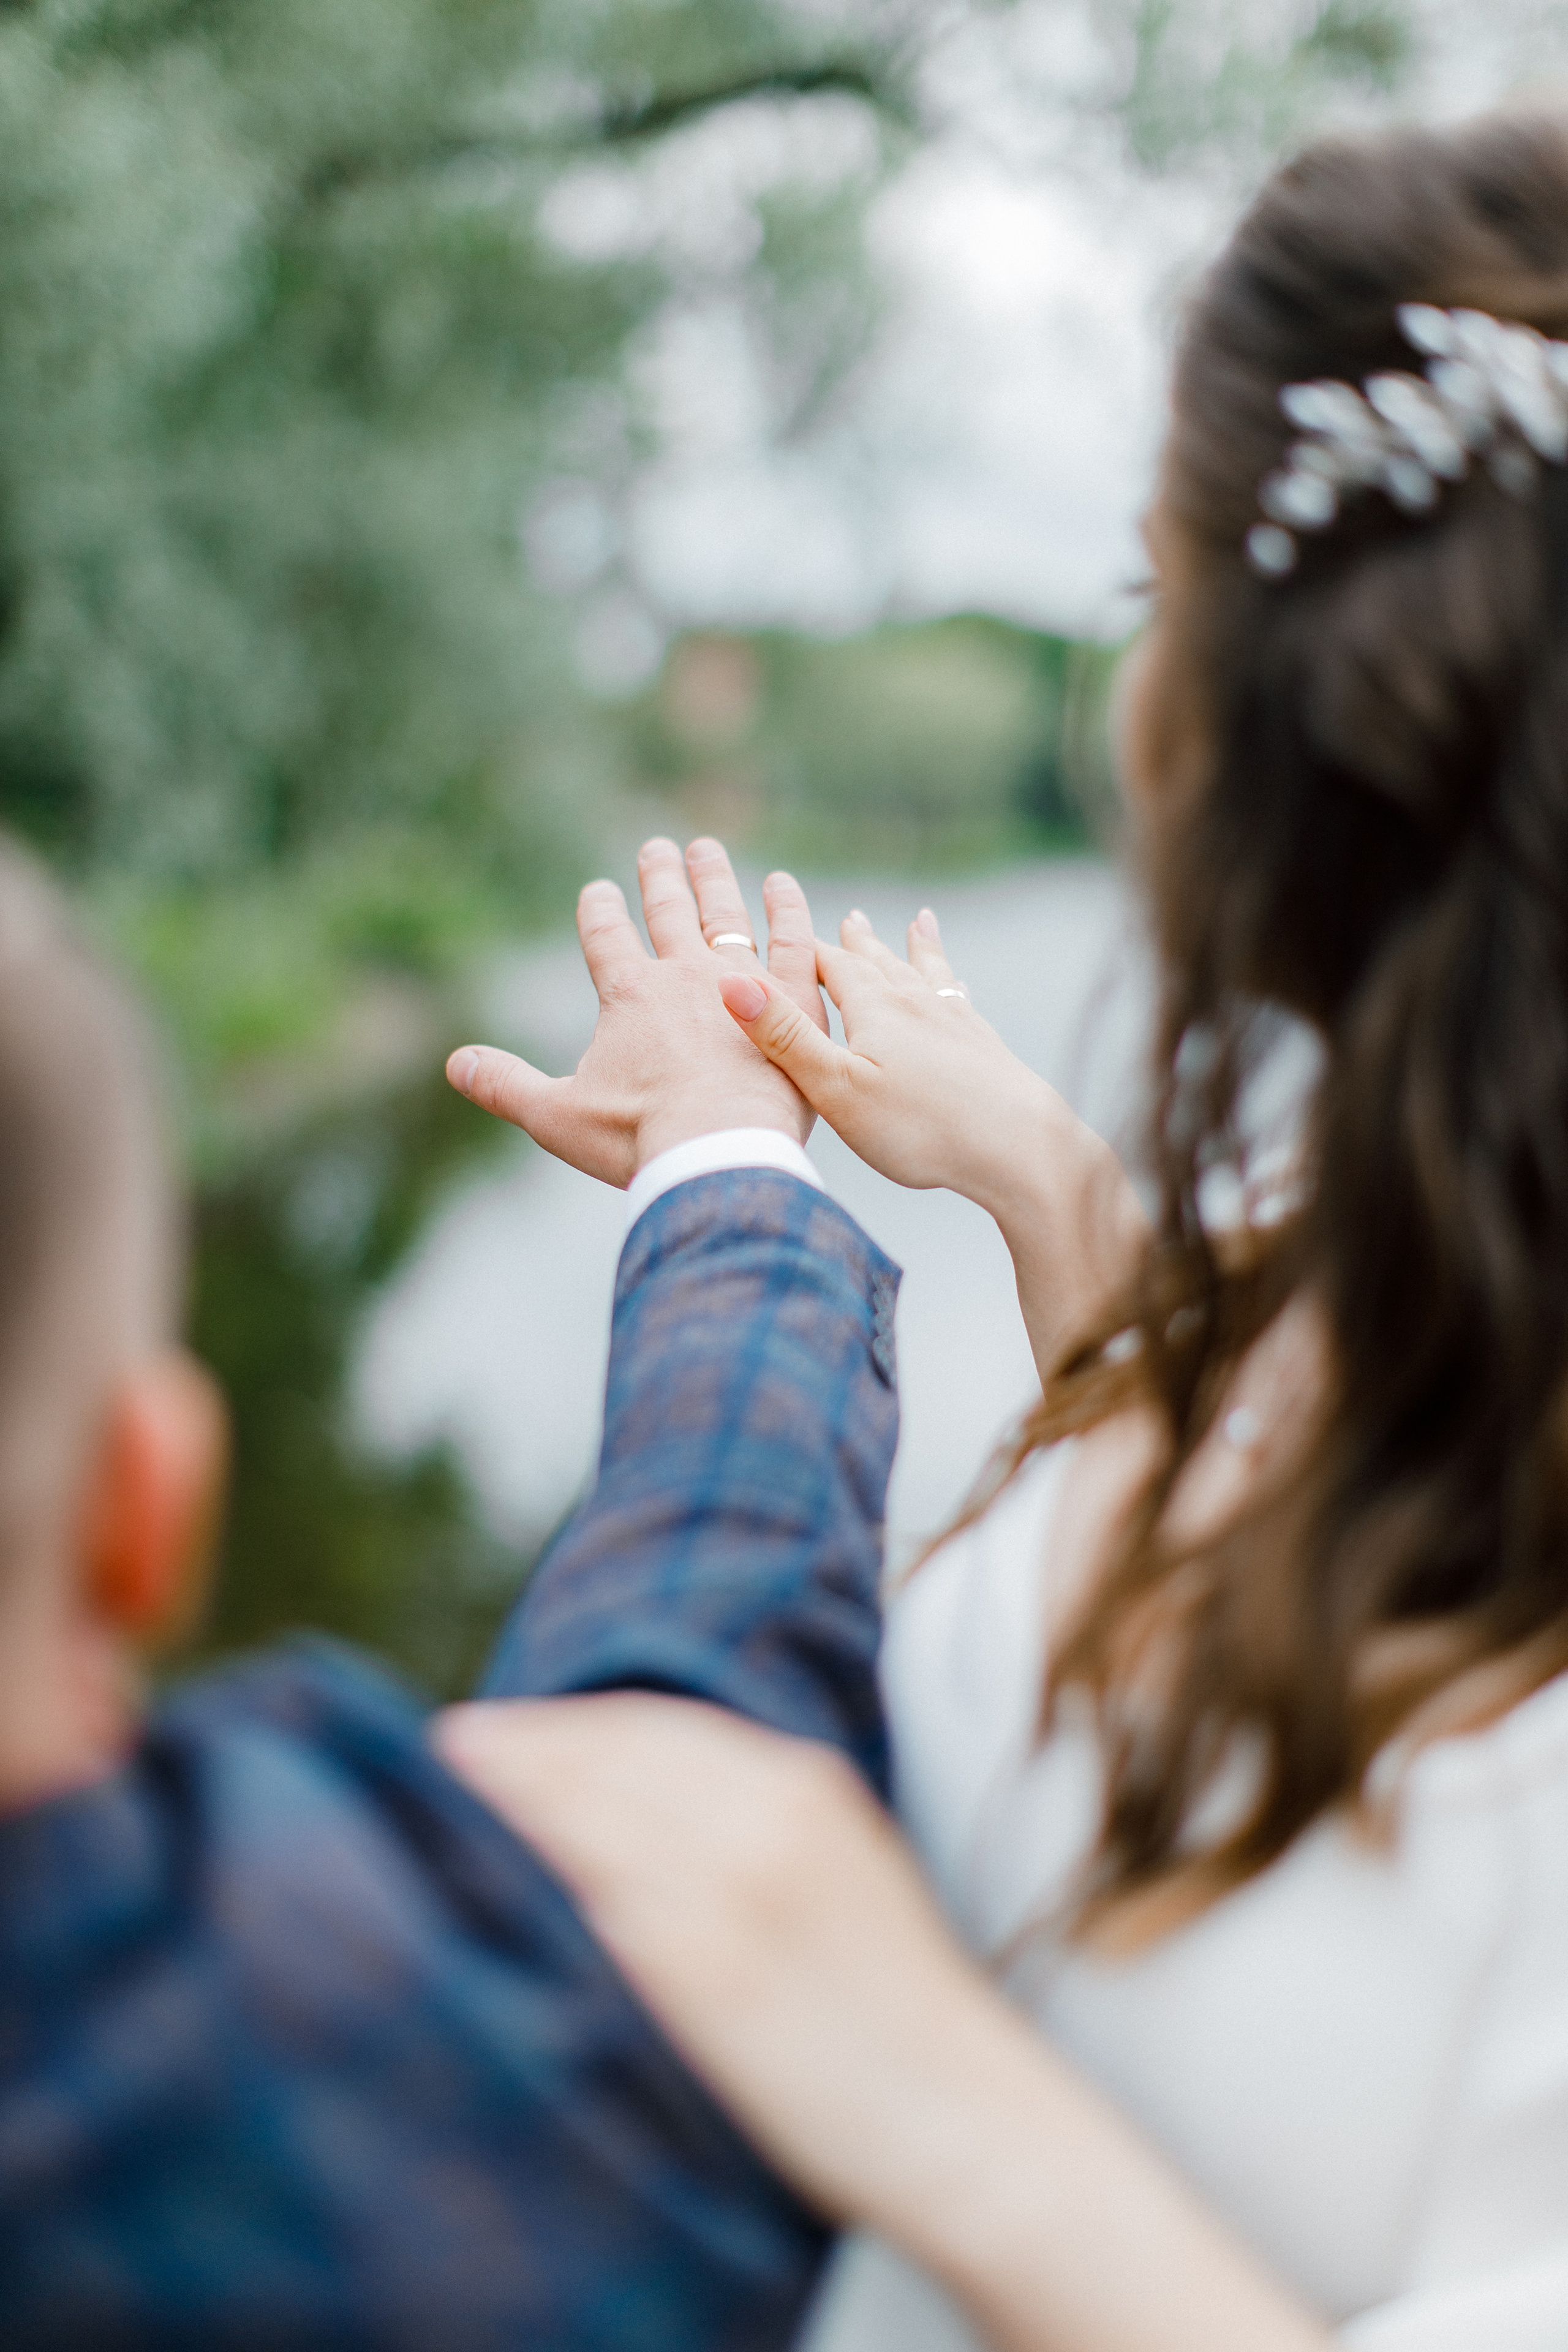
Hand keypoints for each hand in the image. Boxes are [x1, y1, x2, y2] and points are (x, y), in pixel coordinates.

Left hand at [435, 1695, 1330, 2351]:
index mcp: (806, 1782)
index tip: (508, 1724)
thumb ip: (759, 1823)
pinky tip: (488, 1854)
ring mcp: (731, 1884)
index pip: (657, 1725)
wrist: (970, 2119)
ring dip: (513, 1786)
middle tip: (455, 1739)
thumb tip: (650, 1806)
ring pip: (592, 1804)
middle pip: (612, 1750)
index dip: (572, 1722)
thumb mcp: (842, 1872)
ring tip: (450, 1782)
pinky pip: (596, 1886)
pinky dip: (536, 1856)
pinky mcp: (702, 1964)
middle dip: (528, 1741)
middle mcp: (766, 1811)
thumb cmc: (898, 2011)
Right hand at [446, 837, 828, 1183]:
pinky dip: (788, 911)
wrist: (716, 1151)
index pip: (606, 937)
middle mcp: (682, 975)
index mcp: (628, 994)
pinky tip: (784, 884)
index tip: (598, 892)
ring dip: (713, 880)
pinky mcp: (790, 1003)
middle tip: (657, 847)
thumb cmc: (636, 1137)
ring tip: (707, 851)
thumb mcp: (556, 1115)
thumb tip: (453, 1063)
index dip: (599, 912)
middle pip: (667, 912)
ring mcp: (741, 983)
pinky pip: (792, 943)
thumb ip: (505, 1084)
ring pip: (725, 917)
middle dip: (659, 878)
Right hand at [715, 904, 1065, 1210]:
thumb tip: (729, 980)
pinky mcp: (984, 1045)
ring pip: (924, 973)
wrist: (1020, 1147)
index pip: (828, 965)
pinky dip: (952, 979)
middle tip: (847, 917)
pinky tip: (958, 983)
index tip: (778, 930)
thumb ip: (785, 1037)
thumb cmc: (922, 1127)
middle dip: (857, 943)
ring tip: (917, 922)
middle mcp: (915, 1001)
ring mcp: (955, 1019)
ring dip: (911, 948)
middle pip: (878, 961)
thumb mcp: (836, 1088)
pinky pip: (961, 997)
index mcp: (874, 1008)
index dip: (801, 950)